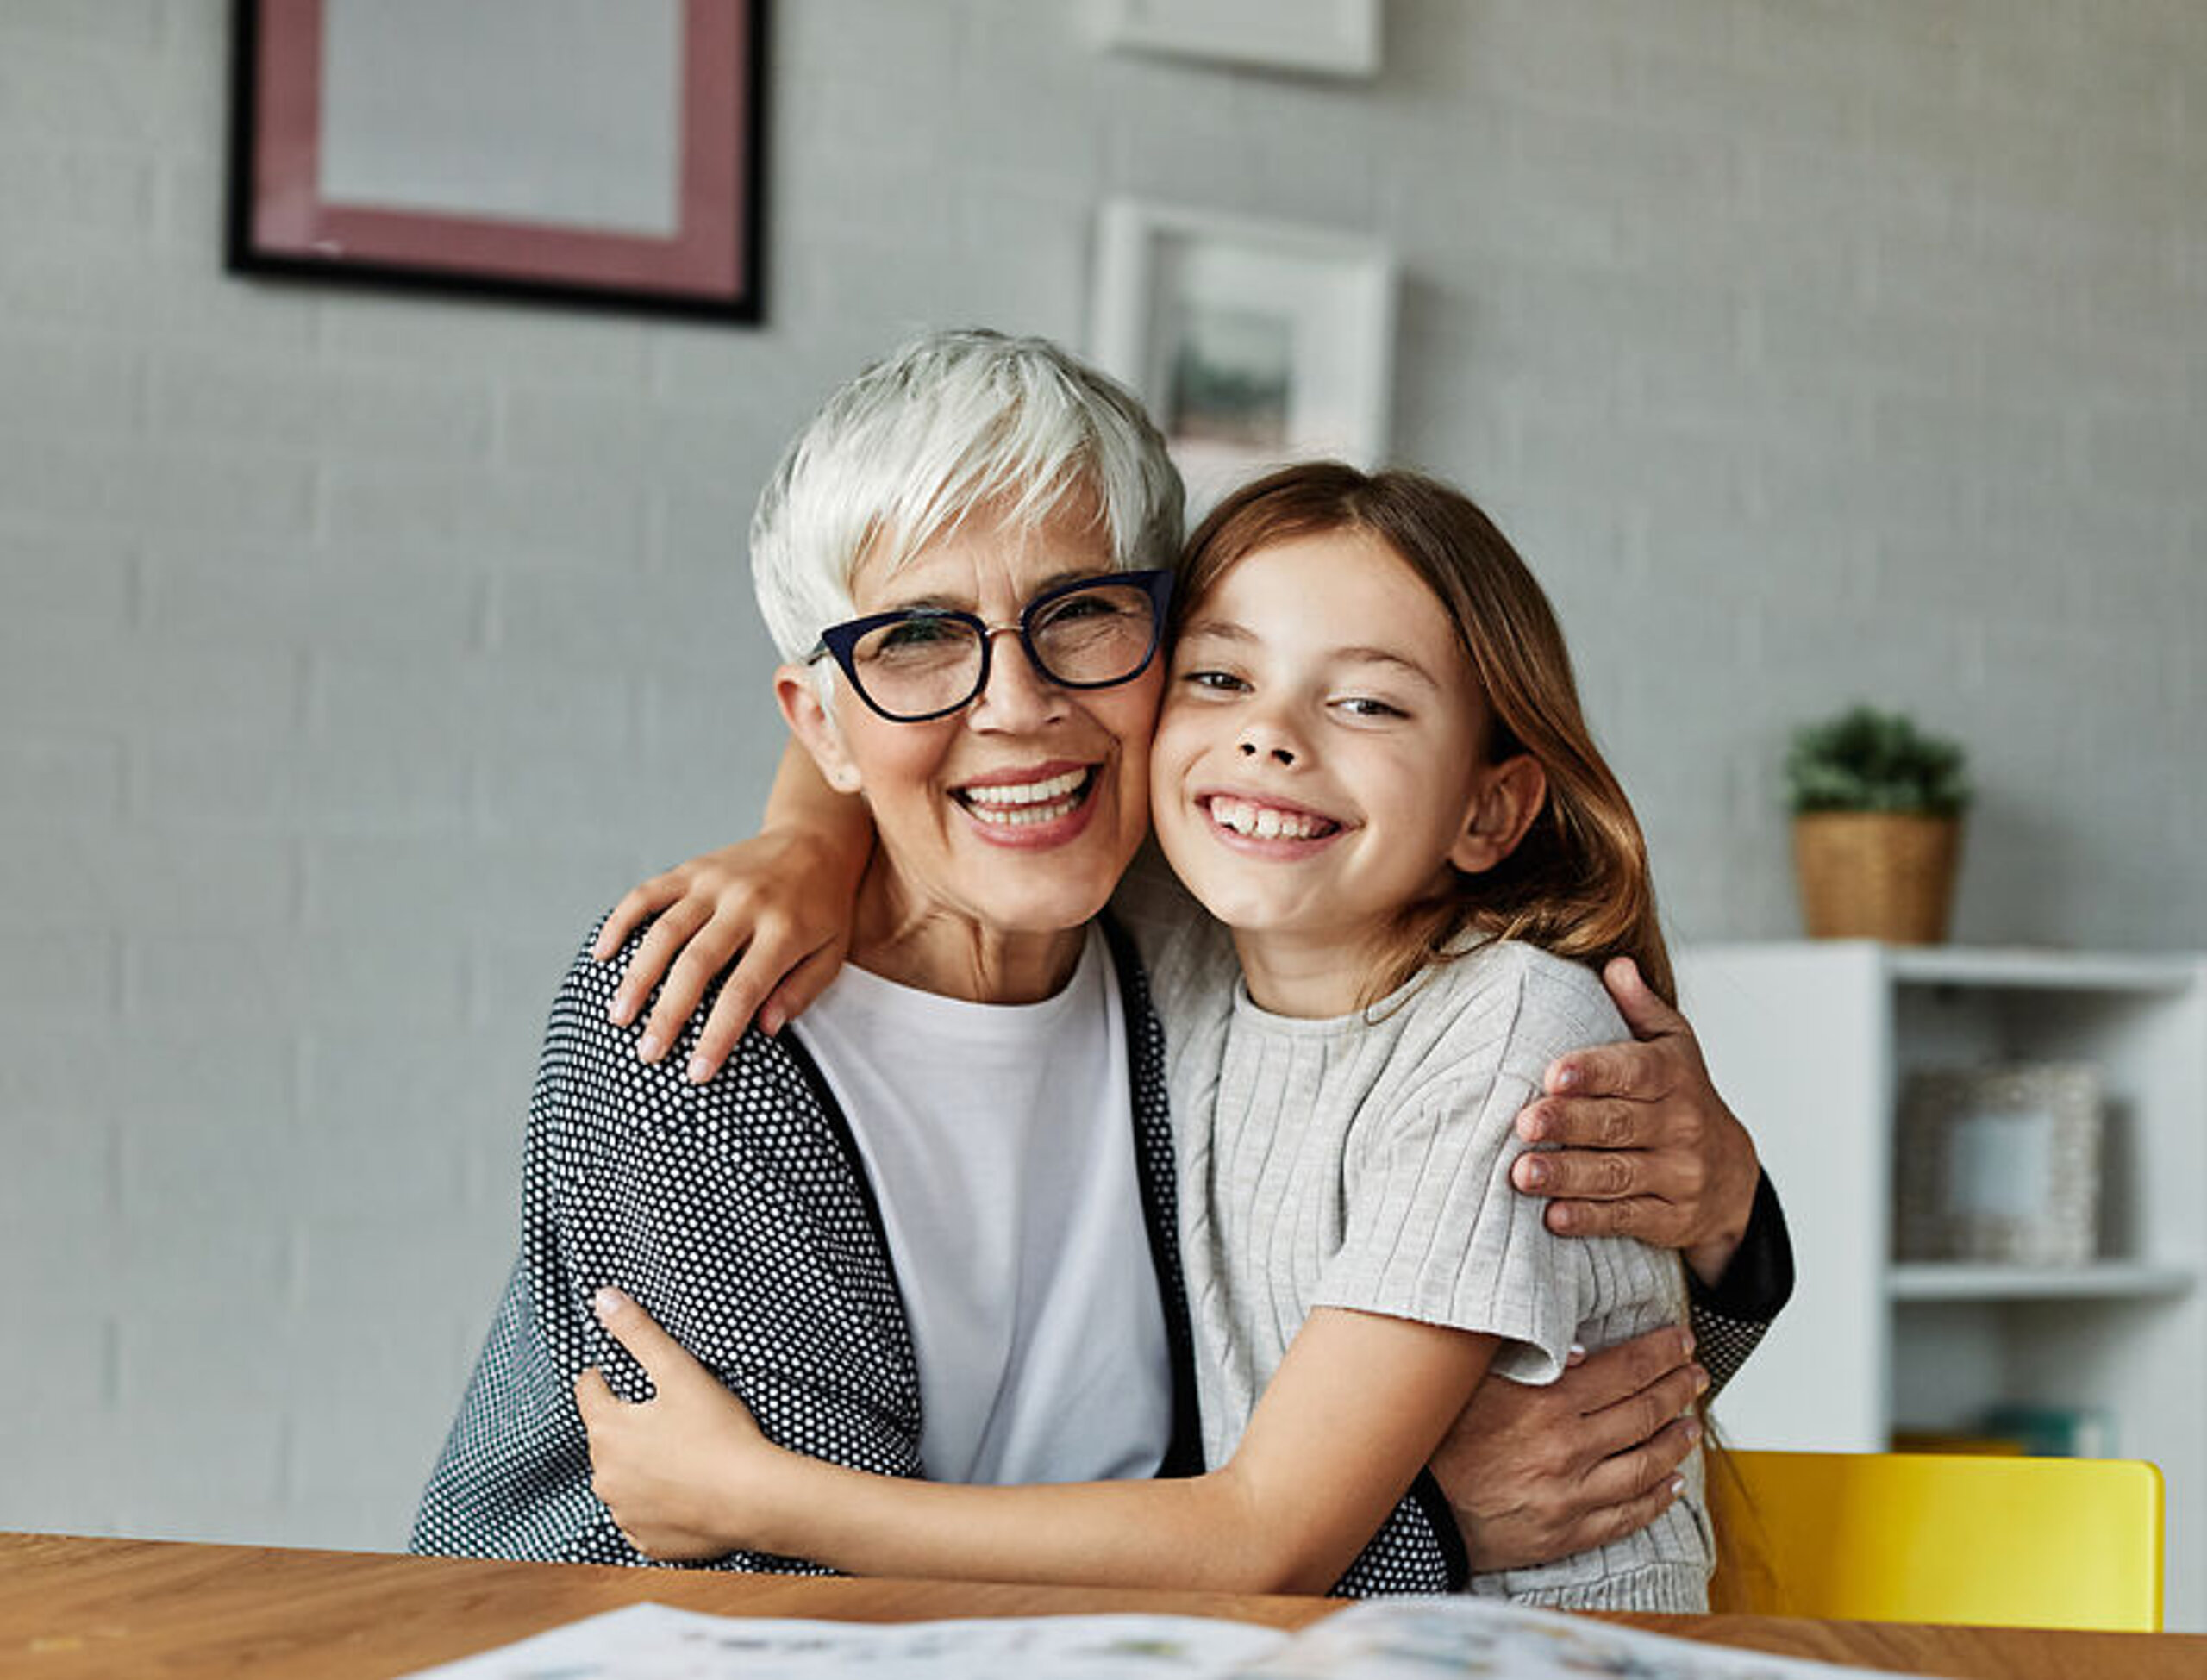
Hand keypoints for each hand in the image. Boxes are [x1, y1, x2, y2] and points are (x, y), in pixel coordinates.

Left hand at [573, 1286, 782, 1560]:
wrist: (754, 1498)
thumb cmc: (719, 1432)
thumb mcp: (679, 1371)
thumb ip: (638, 1332)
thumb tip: (603, 1297)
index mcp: (608, 1430)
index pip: (588, 1391)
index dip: (607, 1378)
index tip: (630, 1377)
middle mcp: (605, 1475)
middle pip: (605, 1437)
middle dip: (628, 1424)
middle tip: (670, 1415)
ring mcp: (624, 1512)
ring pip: (622, 1479)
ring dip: (640, 1466)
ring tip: (681, 1453)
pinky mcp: (646, 1541)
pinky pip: (641, 1516)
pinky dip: (656, 1503)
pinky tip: (685, 1490)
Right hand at [591, 829, 855, 1083]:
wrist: (815, 839)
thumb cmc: (824, 908)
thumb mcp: (833, 952)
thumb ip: (802, 991)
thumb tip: (766, 1030)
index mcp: (784, 930)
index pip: (744, 991)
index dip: (718, 1035)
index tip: (697, 1073)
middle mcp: (746, 904)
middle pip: (697, 964)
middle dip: (669, 1014)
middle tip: (648, 1054)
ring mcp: (714, 883)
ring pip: (665, 931)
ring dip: (637, 976)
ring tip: (619, 1016)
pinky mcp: (693, 869)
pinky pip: (648, 893)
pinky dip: (620, 922)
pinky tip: (602, 954)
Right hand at [1431, 1325, 1707, 1572]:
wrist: (1418, 1511)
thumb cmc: (1442, 1440)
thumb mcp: (1476, 1384)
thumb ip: (1526, 1360)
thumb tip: (1580, 1350)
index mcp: (1547, 1404)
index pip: (1625, 1370)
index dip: (1661, 1352)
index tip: (1681, 1341)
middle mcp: (1569, 1449)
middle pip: (1645, 1413)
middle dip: (1678, 1389)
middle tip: (1696, 1375)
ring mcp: (1574, 1496)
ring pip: (1646, 1465)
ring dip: (1676, 1442)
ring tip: (1691, 1424)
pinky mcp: (1569, 1533)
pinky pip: (1628, 1515)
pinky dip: (1657, 1499)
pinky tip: (1672, 1485)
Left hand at [1510, 956, 1759, 1285]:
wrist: (1734, 1174)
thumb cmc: (1681, 1097)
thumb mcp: (1674, 1046)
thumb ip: (1640, 1007)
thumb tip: (1615, 964)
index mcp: (1674, 1077)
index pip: (1634, 1072)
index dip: (1594, 1073)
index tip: (1553, 1074)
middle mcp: (1681, 1126)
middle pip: (1619, 1125)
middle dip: (1569, 1124)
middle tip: (1525, 1124)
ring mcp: (1678, 1175)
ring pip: (1617, 1175)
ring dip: (1568, 1175)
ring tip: (1523, 1174)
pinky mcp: (1671, 1219)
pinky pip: (1626, 1218)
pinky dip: (1589, 1219)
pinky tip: (1553, 1217)